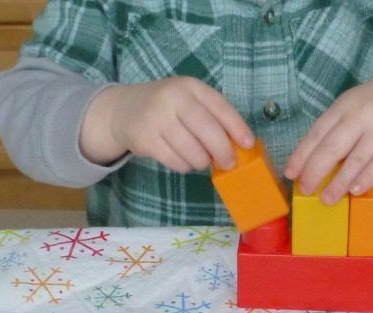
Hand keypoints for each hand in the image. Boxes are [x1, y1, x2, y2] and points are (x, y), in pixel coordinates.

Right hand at [80, 77, 254, 171]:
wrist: (124, 110)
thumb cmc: (167, 107)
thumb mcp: (189, 100)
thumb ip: (212, 116)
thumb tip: (238, 145)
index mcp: (190, 87)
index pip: (219, 107)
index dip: (237, 127)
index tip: (248, 144)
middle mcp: (173, 99)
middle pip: (207, 130)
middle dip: (222, 151)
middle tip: (229, 163)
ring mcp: (157, 119)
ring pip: (192, 151)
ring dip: (201, 161)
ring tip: (200, 159)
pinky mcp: (146, 140)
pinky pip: (175, 162)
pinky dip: (184, 166)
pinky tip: (183, 160)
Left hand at [284, 67, 372, 203]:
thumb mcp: (352, 107)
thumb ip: (333, 129)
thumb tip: (308, 163)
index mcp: (345, 105)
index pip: (317, 133)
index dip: (301, 156)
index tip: (290, 174)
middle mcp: (364, 114)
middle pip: (333, 147)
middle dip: (315, 172)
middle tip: (305, 190)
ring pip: (356, 160)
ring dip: (339, 183)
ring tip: (327, 198)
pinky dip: (366, 179)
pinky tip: (355, 191)